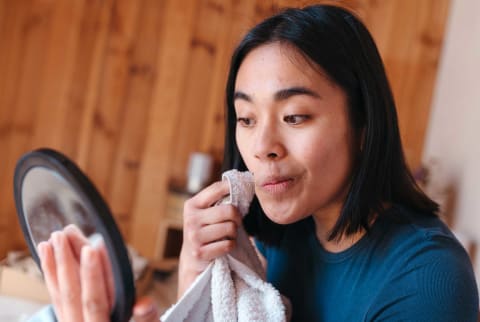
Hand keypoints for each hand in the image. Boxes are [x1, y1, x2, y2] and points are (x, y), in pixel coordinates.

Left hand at [37, 225, 159, 321]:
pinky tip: (47, 257)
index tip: (93, 248)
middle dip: (68, 262)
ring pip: (61, 295)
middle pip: (73, 294)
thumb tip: (143, 304)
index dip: (94, 274)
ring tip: (51, 240)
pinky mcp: (68, 320)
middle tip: (63, 234)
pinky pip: (56, 298)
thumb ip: (148, 318)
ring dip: (55, 266)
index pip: (97, 300)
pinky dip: (50, 276)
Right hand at [178, 180, 242, 297]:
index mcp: (192, 205)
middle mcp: (191, 219)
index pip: (217, 189)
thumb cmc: (206, 231)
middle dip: (237, 217)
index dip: (232, 188)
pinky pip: (228, 244)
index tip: (242, 189)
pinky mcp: (200, 252)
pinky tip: (224, 245)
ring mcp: (194, 236)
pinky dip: (231, 245)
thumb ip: (218, 200)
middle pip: (229, 210)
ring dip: (234, 233)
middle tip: (235, 222)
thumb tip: (243, 184)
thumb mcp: (205, 213)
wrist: (192, 259)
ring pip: (230, 228)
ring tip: (227, 235)